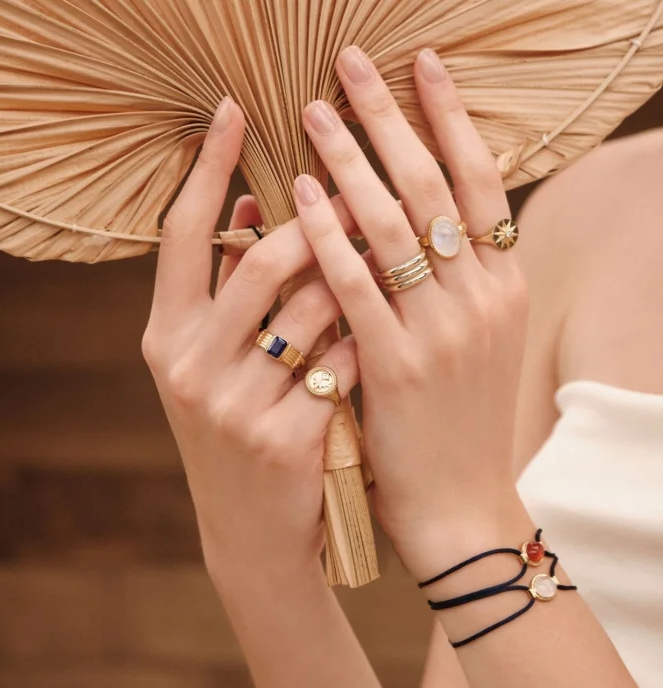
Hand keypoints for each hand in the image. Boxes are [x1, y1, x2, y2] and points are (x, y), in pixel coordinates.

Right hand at [142, 97, 359, 584]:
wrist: (251, 531)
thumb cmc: (237, 428)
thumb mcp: (212, 363)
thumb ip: (227, 292)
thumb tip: (258, 210)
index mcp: (163, 338)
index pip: (179, 233)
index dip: (206, 168)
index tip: (233, 108)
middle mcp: (186, 367)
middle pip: (259, 260)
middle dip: (317, 223)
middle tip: (355, 194)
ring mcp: (234, 407)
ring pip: (312, 308)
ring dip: (355, 277)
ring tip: (383, 258)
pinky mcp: (286, 440)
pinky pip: (347, 361)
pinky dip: (371, 338)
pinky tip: (385, 337)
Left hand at [292, 48, 529, 578]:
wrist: (461, 504)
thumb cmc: (457, 420)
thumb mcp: (473, 341)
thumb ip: (453, 281)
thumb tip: (408, 218)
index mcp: (504, 285)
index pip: (480, 180)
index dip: (451, 117)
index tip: (421, 66)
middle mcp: (483, 297)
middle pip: (435, 185)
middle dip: (393, 117)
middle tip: (353, 64)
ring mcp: (445, 331)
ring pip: (395, 224)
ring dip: (353, 160)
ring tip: (315, 111)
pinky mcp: (401, 366)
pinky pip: (358, 285)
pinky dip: (329, 236)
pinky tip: (301, 195)